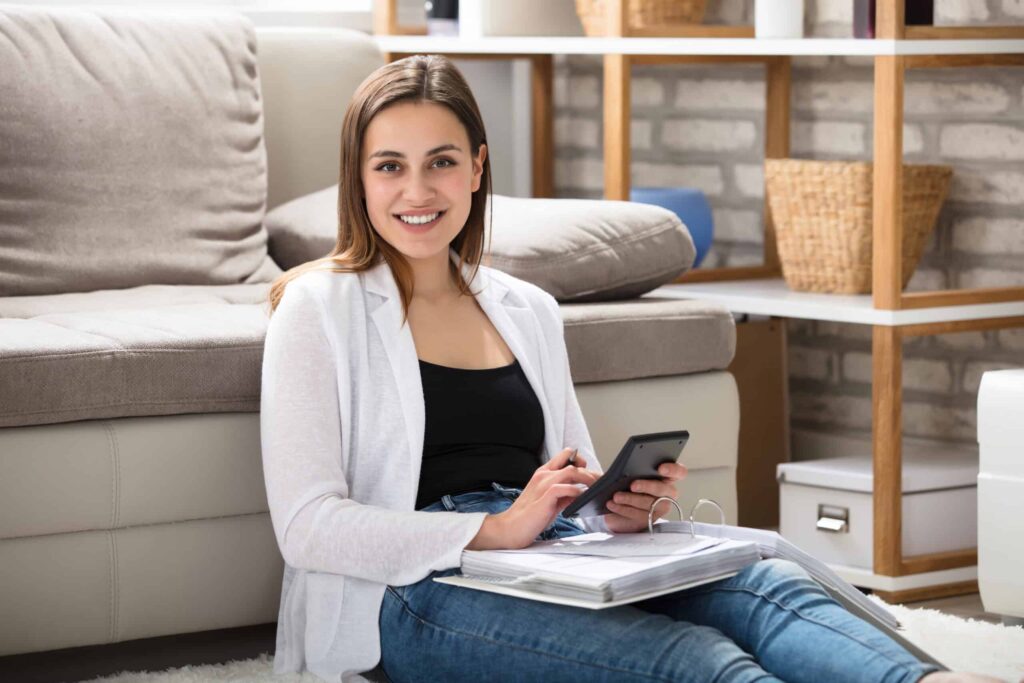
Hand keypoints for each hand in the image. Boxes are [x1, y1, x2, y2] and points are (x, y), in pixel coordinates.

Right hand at [468, 448, 599, 549]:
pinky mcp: (544, 496)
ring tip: (597, 488)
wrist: (511, 528)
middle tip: (601, 482)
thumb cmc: (531, 516)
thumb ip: (564, 494)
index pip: (565, 455)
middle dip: (590, 471)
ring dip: (588, 478)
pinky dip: (576, 491)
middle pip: (572, 461)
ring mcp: (543, 484)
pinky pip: (564, 487)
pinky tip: (583, 498)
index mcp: (543, 473)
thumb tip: (581, 492)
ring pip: (571, 471)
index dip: (580, 461)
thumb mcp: (550, 501)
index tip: (590, 472)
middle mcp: (544, 474)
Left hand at [602, 462, 687, 533]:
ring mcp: (659, 509)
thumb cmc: (622, 483)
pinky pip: (639, 517)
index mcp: (665, 477)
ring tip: (616, 495)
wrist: (613, 504)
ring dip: (632, 500)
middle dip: (648, 486)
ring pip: (651, 505)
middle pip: (664, 490)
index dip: (673, 469)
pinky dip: (624, 510)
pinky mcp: (648, 521)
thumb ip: (628, 466)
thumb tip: (626, 462)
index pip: (679, 472)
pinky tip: (612, 504)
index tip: (660, 468)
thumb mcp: (624, 472)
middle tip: (633, 484)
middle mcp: (667, 493)